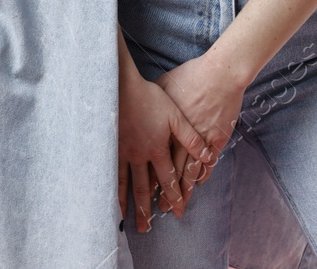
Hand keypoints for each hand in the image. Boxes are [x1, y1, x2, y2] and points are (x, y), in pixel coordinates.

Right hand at [118, 67, 209, 232]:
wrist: (121, 88)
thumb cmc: (150, 99)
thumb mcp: (176, 116)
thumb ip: (192, 138)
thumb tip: (208, 156)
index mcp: (157, 149)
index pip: (168, 180)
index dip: (174, 197)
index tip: (177, 213)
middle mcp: (139, 156)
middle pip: (144, 188)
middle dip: (146, 209)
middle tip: (146, 229)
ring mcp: (122, 152)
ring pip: (125, 183)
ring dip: (127, 203)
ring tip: (126, 220)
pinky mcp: (109, 146)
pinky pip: (110, 172)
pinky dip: (111, 187)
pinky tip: (108, 196)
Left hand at [155, 50, 247, 209]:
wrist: (220, 74)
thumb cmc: (192, 75)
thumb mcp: (166, 84)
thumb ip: (156, 99)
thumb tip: (144, 102)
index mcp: (167, 127)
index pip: (157, 158)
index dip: (152, 177)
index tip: (146, 193)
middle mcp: (182, 138)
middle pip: (172, 171)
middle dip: (167, 193)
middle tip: (161, 210)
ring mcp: (202, 139)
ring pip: (191, 171)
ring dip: (185, 190)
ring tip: (180, 205)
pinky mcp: (217, 137)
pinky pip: (209, 161)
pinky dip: (204, 173)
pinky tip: (199, 183)